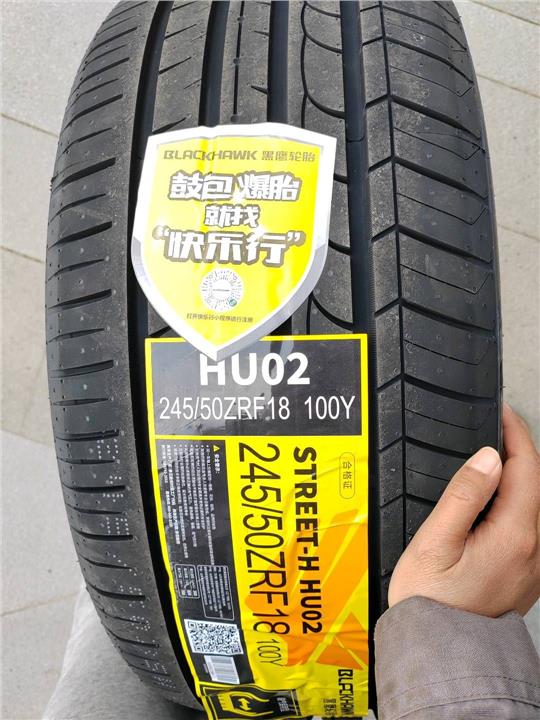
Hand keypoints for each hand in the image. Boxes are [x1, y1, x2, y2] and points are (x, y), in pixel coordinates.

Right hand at [389, 404, 539, 616]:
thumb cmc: (430, 601)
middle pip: (537, 485)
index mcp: (514, 536)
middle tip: (497, 427)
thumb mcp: (436, 541)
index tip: (502, 413)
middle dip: (521, 450)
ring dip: (522, 475)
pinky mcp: (525, 575)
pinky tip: (498, 497)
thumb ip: (465, 495)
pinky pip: (532, 525)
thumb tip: (488, 457)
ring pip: (537, 505)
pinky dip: (520, 500)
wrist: (439, 651)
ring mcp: (534, 565)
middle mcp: (534, 550)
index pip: (527, 469)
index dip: (516, 434)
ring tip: (495, 455)